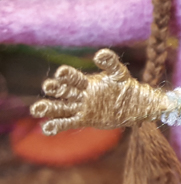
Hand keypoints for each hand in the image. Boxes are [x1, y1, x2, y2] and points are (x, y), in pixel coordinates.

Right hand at [30, 49, 178, 134]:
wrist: (139, 107)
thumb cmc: (136, 91)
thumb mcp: (129, 80)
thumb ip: (123, 70)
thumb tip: (109, 55)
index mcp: (95, 82)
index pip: (77, 77)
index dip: (69, 76)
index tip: (62, 73)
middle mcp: (86, 93)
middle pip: (66, 90)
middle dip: (56, 89)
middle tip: (50, 87)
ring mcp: (84, 106)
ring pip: (62, 106)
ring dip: (50, 107)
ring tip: (38, 107)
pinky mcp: (85, 119)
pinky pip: (68, 122)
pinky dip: (57, 125)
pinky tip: (47, 128)